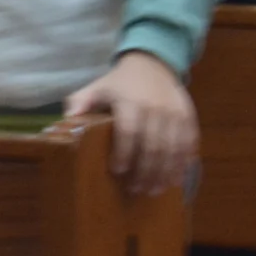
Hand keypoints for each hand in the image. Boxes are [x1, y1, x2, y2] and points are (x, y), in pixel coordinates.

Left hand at [63, 50, 196, 198]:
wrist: (152, 65)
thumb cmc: (119, 83)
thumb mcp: (96, 88)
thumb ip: (80, 103)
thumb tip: (66, 121)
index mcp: (130, 101)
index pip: (129, 132)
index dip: (124, 153)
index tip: (117, 171)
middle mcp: (155, 108)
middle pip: (153, 146)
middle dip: (145, 171)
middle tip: (136, 189)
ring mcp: (175, 113)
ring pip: (173, 149)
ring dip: (164, 173)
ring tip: (153, 190)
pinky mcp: (188, 117)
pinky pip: (189, 144)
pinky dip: (182, 164)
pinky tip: (174, 179)